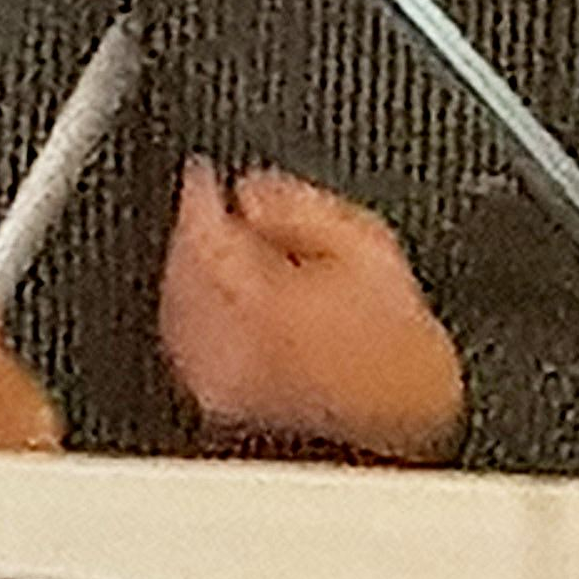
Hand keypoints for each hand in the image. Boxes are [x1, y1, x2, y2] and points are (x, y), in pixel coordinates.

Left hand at [158, 163, 465, 460]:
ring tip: (219, 252)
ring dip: (191, 272)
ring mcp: (227, 374)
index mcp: (271, 304)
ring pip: (179, 305)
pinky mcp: (223, 396)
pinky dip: (193, 314)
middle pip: (188, 269)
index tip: (201, 177)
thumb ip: (301, 208)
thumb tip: (253, 195)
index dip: (198, 196)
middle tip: (213, 209)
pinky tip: (218, 301)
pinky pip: (186, 344)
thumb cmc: (392, 332)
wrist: (400, 401)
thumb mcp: (366, 244)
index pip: (207, 237)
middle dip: (197, 233)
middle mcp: (240, 342)